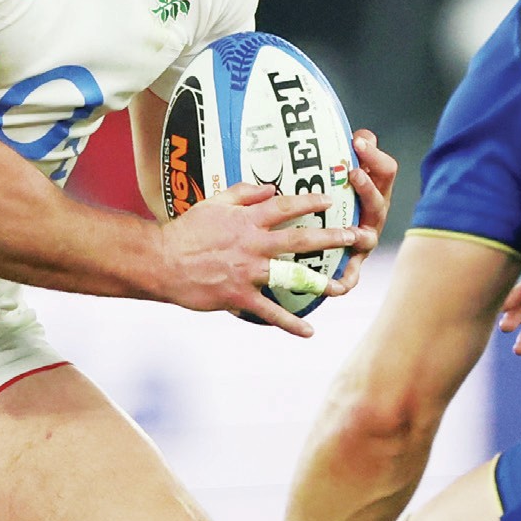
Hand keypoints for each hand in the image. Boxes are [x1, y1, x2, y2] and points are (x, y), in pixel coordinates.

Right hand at [160, 183, 358, 335]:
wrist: (161, 262)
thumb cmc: (187, 231)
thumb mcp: (214, 203)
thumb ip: (243, 194)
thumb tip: (270, 188)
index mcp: (247, 220)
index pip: (285, 206)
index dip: (310, 201)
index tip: (331, 199)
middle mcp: (253, 244)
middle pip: (300, 239)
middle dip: (332, 237)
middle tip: (358, 237)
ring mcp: (248, 272)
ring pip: (291, 276)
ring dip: (320, 282)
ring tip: (343, 286)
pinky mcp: (238, 297)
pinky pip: (269, 312)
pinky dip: (289, 324)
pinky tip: (310, 332)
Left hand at [323, 129, 398, 300]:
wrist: (322, 240)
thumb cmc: (334, 200)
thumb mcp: (339, 176)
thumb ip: (352, 155)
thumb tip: (361, 135)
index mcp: (373, 191)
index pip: (385, 170)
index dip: (375, 156)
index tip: (358, 142)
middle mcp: (373, 215)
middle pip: (379, 200)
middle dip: (367, 188)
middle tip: (353, 173)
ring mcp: (364, 241)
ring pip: (367, 237)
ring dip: (361, 234)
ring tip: (354, 233)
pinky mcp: (351, 265)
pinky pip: (351, 276)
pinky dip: (346, 281)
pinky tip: (336, 286)